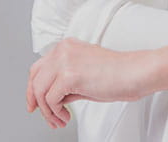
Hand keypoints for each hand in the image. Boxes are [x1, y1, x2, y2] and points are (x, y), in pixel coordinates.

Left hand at [27, 37, 152, 129]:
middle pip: (35, 79)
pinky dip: (56, 112)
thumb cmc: (118, 73)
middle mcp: (62, 50)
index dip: (32, 88)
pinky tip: (67, 115)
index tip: (34, 104)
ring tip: (60, 119)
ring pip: (40, 91)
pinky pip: (51, 100)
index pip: (38, 67)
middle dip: (36, 102)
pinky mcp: (69, 76)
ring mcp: (64, 61)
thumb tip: (52, 98)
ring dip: (48, 111)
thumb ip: (66, 81)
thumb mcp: (85, 74)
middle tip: (45, 116)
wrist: (135, 73)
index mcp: (66, 47)